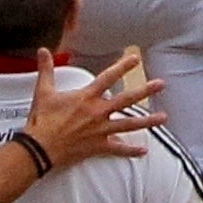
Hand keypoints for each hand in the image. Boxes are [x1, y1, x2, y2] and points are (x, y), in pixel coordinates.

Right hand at [23, 47, 164, 173]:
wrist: (39, 148)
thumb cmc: (41, 120)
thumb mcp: (43, 91)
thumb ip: (46, 69)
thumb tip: (42, 51)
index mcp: (87, 97)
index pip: (108, 77)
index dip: (123, 66)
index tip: (136, 58)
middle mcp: (98, 112)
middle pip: (127, 99)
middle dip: (145, 91)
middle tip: (161, 84)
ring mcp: (100, 130)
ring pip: (129, 124)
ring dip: (148, 121)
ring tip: (164, 117)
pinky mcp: (98, 147)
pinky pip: (118, 150)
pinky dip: (131, 151)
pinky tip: (144, 151)